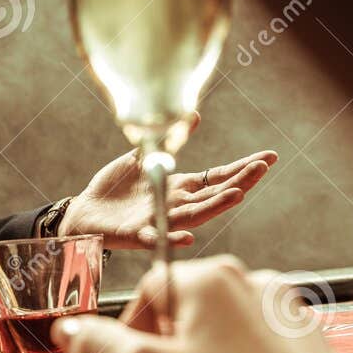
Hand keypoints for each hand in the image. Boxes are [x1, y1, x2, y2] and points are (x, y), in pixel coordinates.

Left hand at [60, 120, 275, 248]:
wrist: (85, 212)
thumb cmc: (115, 188)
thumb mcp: (143, 157)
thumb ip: (168, 140)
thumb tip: (194, 114)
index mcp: (179, 186)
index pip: (217, 177)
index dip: (242, 168)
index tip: (268, 158)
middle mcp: (176, 205)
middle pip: (213, 195)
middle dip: (239, 181)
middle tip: (261, 168)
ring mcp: (159, 220)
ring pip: (193, 215)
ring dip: (216, 206)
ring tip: (237, 194)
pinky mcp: (137, 234)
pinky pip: (158, 237)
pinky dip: (173, 237)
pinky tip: (189, 235)